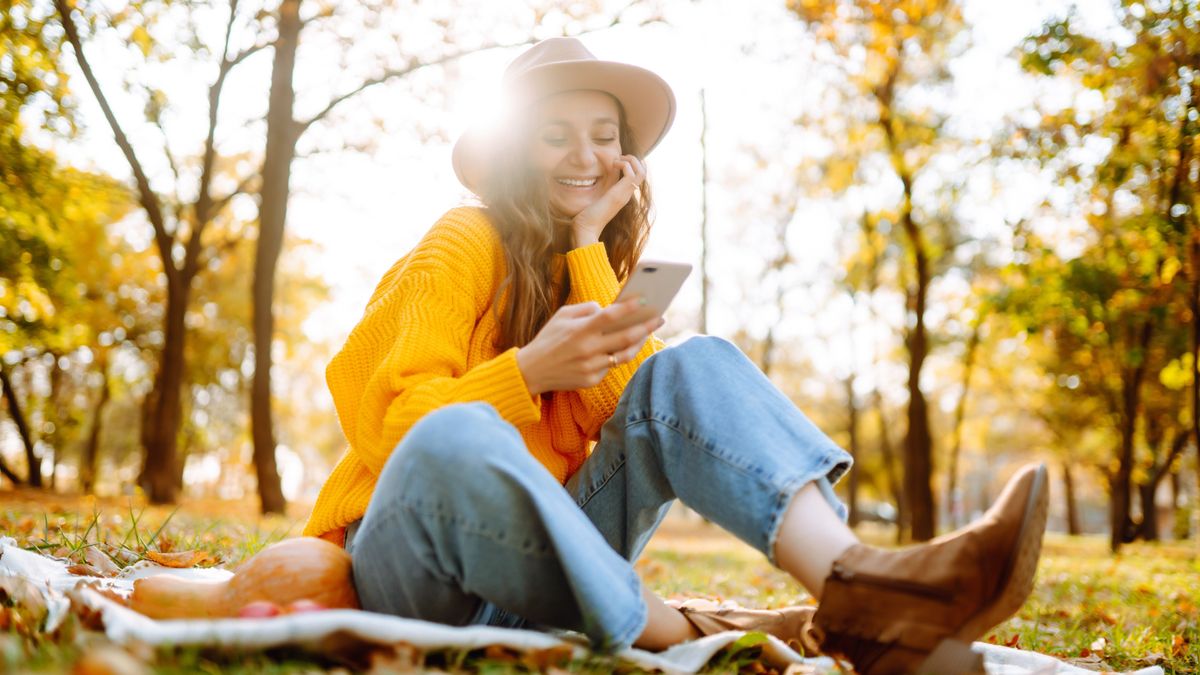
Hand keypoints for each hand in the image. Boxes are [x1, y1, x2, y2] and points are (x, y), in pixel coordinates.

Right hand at [516, 296, 662, 395]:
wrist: (531, 371)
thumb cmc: (548, 339)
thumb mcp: (562, 316)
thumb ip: (585, 309)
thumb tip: (608, 309)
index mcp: (580, 330)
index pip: (610, 316)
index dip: (629, 307)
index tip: (645, 299)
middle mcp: (588, 349)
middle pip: (626, 337)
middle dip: (646, 326)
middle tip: (660, 318)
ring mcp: (591, 367)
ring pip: (624, 355)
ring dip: (639, 343)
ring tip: (647, 333)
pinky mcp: (592, 380)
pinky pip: (611, 366)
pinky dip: (616, 356)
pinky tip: (624, 347)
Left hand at [571, 154, 645, 245]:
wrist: (586, 229)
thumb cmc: (587, 217)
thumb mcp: (595, 199)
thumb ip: (599, 190)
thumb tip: (596, 180)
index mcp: (623, 194)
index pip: (637, 176)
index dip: (631, 164)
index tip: (616, 160)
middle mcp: (627, 194)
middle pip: (643, 172)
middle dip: (633, 159)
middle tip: (618, 158)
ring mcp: (625, 194)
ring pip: (641, 171)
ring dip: (631, 160)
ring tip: (617, 160)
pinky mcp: (619, 194)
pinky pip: (631, 173)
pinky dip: (624, 164)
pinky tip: (613, 165)